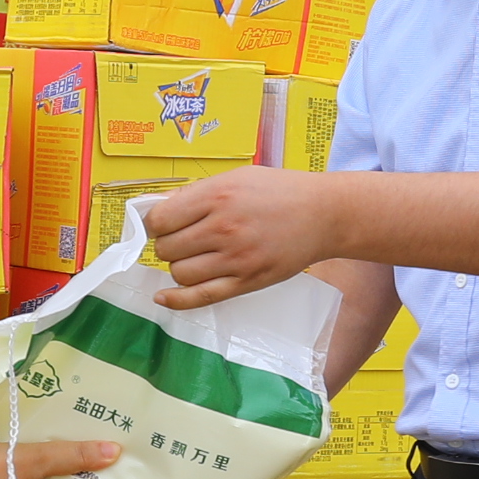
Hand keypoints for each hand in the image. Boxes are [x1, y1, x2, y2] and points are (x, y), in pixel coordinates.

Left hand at [145, 164, 342, 306]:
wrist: (323, 215)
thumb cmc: (280, 192)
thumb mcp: (236, 178)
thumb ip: (196, 193)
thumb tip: (157, 208)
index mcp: (217, 196)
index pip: (160, 219)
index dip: (154, 224)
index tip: (162, 225)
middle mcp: (224, 227)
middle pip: (166, 248)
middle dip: (167, 245)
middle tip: (182, 240)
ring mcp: (236, 258)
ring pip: (179, 273)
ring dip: (179, 267)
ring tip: (194, 257)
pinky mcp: (247, 282)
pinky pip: (200, 297)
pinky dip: (176, 300)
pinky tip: (163, 298)